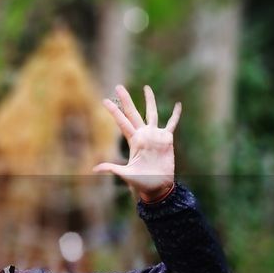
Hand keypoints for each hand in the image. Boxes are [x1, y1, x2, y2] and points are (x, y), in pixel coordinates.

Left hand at [92, 84, 179, 201]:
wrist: (158, 186)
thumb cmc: (141, 182)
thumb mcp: (126, 174)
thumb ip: (112, 168)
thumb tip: (94, 169)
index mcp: (133, 140)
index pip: (122, 122)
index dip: (114, 111)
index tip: (104, 100)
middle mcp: (143, 135)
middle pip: (133, 113)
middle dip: (126, 100)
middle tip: (118, 86)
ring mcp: (155, 136)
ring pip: (152, 113)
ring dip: (149, 101)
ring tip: (146, 88)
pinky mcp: (167, 139)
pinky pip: (172, 124)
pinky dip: (175, 115)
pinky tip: (179, 105)